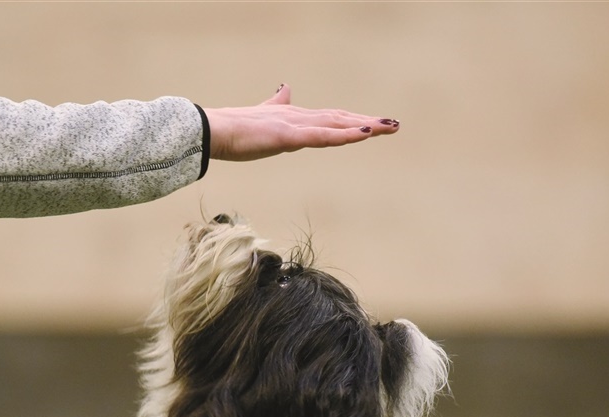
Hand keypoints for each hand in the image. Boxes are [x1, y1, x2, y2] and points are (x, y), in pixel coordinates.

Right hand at [202, 84, 398, 161]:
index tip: (376, 124)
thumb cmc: (233, 128)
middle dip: (369, 123)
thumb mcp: (261, 116)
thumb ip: (276, 104)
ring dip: (365, 126)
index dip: (354, 120)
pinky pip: (323, 136)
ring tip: (388, 126)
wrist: (214, 130)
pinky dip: (345, 135)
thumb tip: (285, 87)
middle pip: (341, 119)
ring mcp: (295, 126)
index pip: (332, 118)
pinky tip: (364, 134)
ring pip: (338, 125)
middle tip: (395, 124)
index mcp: (294, 117)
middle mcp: (300, 117)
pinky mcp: (289, 136)